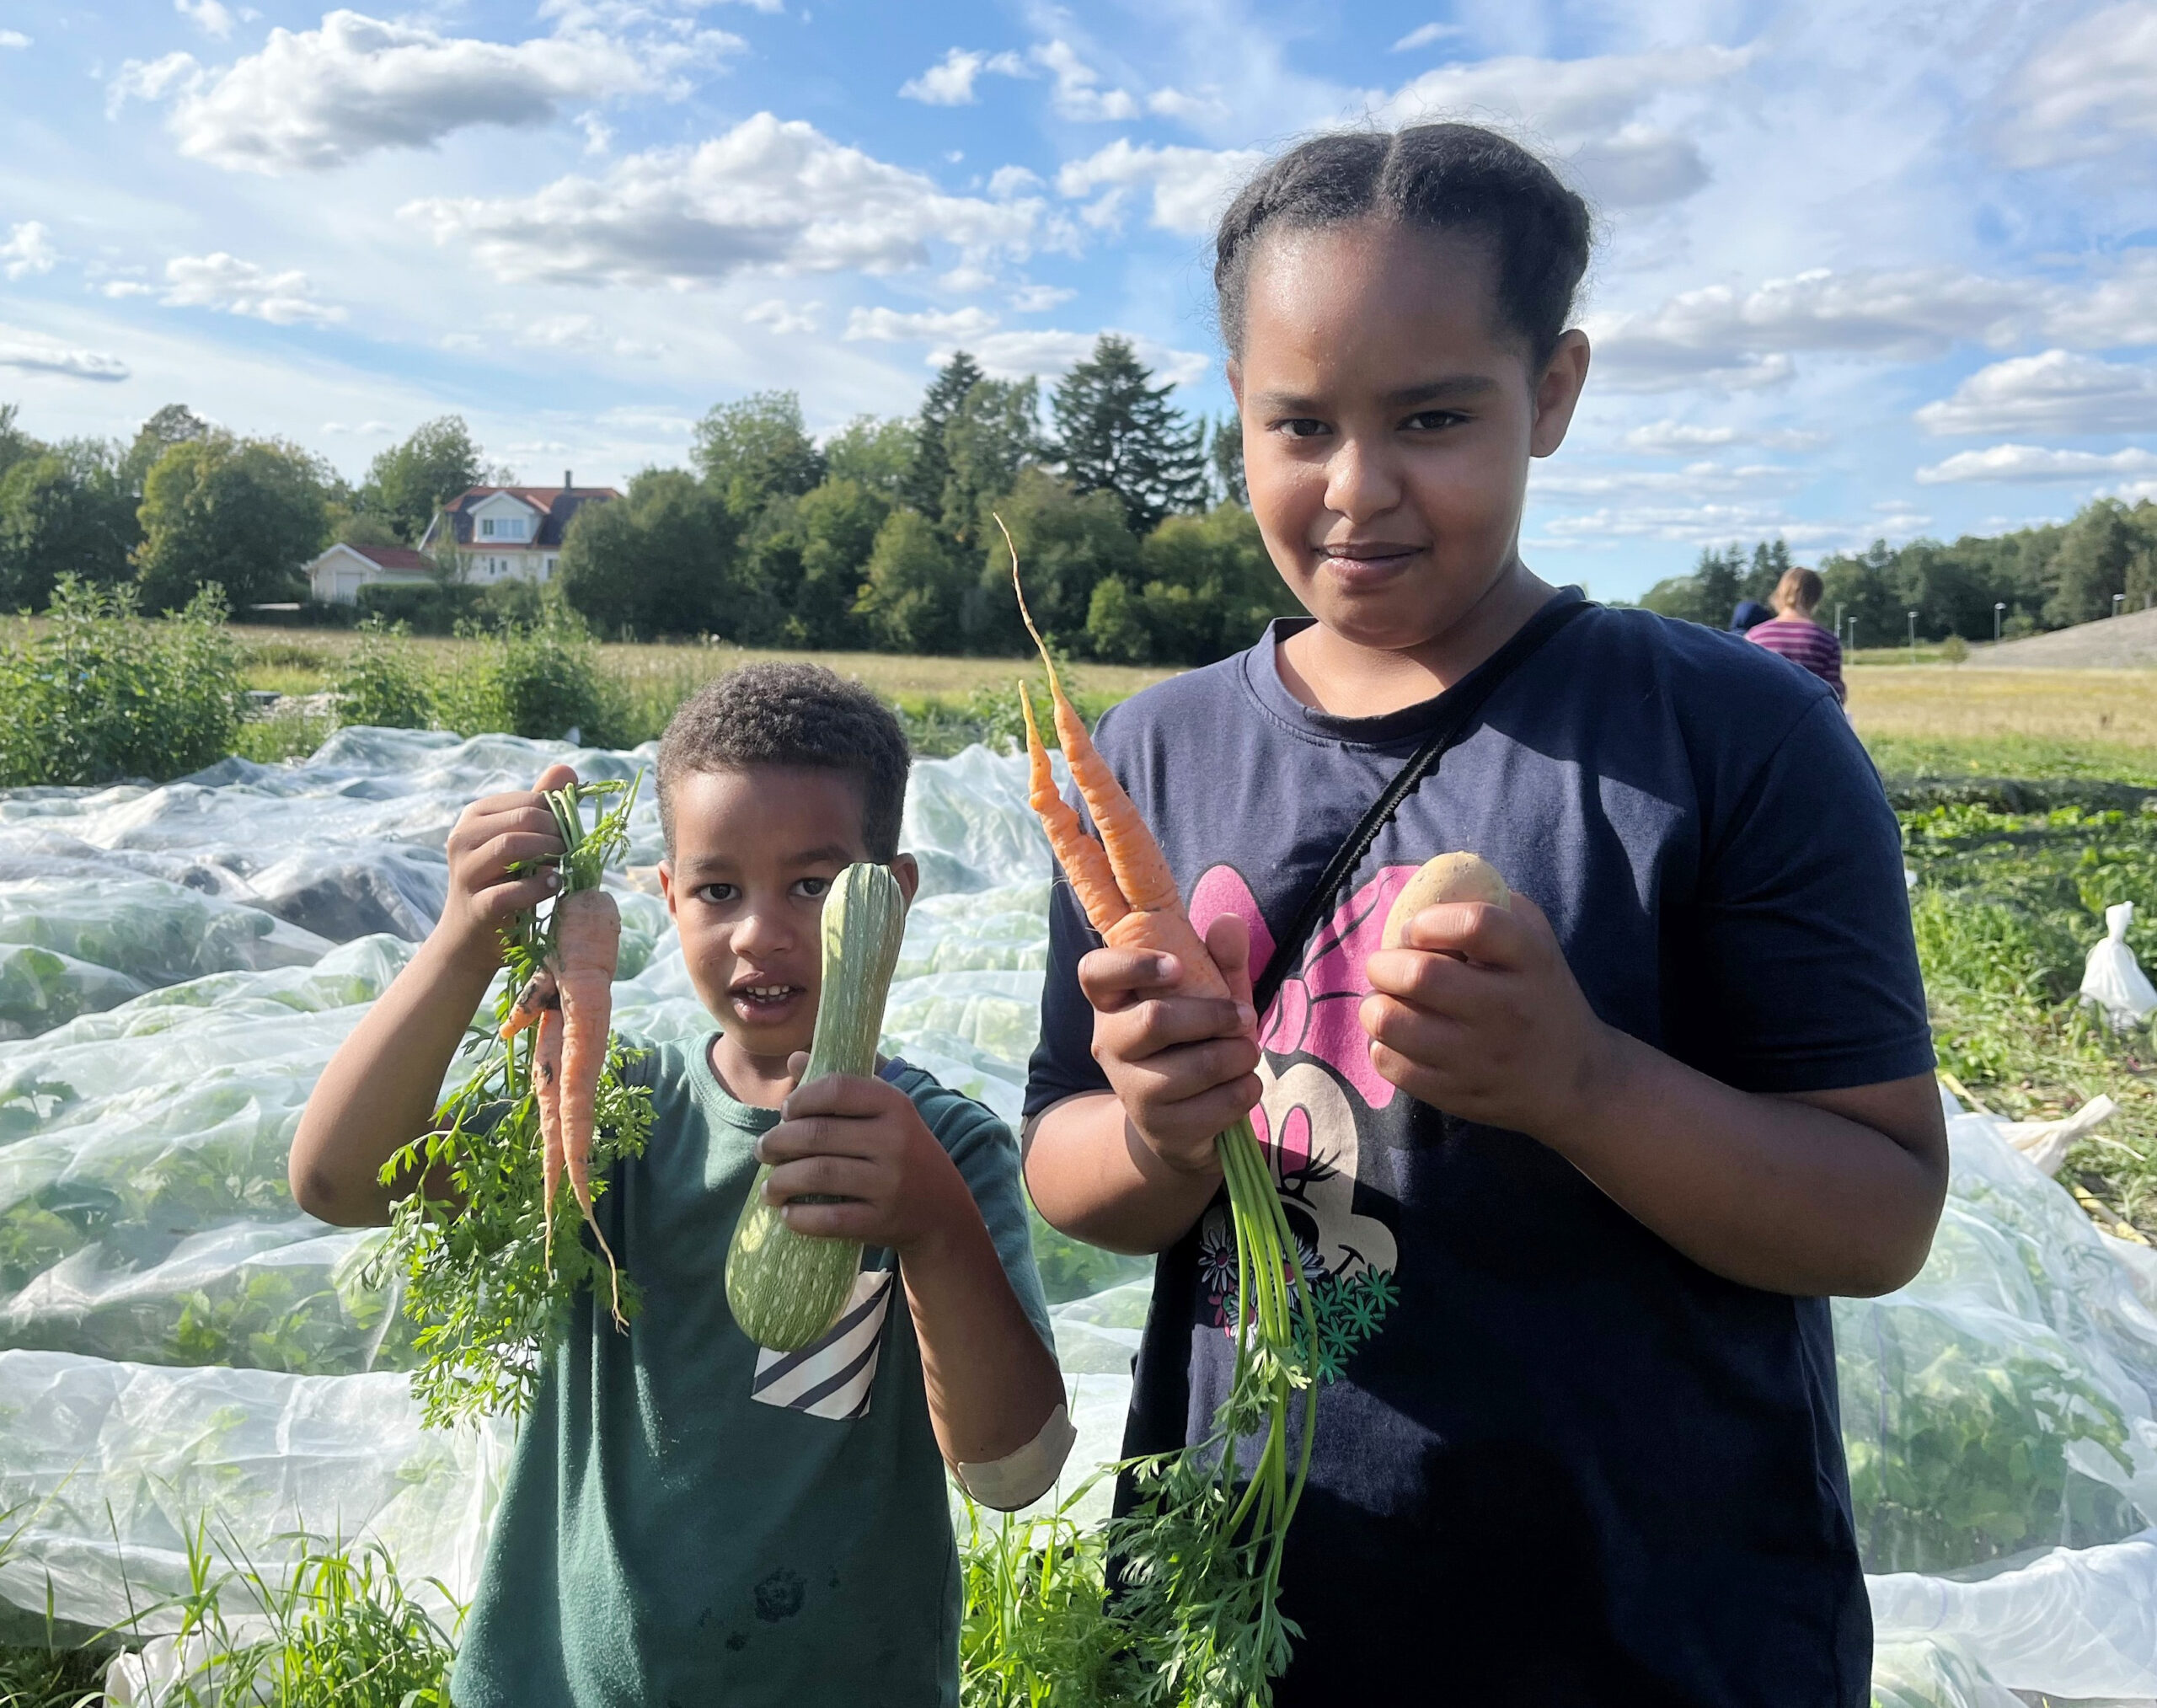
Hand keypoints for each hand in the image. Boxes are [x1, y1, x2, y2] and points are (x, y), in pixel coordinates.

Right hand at [433, 763, 576, 970]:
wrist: (470, 939)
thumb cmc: (502, 884)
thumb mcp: (521, 842)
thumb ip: (541, 807)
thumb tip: (568, 769)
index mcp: (476, 816)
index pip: (529, 801)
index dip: (558, 816)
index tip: (569, 836)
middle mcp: (463, 838)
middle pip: (523, 818)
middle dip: (556, 834)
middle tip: (570, 852)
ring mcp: (465, 872)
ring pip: (512, 846)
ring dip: (549, 855)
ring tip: (562, 867)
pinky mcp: (476, 906)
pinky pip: (510, 891)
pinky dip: (538, 887)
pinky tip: (552, 886)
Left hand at [758, 1060, 971, 1258]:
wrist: (944, 1213)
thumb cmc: (906, 1155)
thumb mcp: (887, 1115)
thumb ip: (842, 1087)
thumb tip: (794, 1058)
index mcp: (895, 1106)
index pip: (836, 1089)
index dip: (801, 1099)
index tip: (785, 1112)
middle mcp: (894, 1141)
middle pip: (817, 1134)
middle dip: (777, 1142)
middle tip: (763, 1151)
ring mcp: (889, 1183)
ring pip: (817, 1175)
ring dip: (780, 1181)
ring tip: (769, 1187)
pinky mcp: (882, 1221)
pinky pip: (829, 1218)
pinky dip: (800, 1218)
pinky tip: (787, 1215)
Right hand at [1077, 912, 1258, 1176]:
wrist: (1180, 1123)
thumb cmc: (1193, 1041)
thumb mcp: (1208, 995)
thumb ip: (1220, 960)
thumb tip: (1229, 922)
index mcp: (1112, 1001)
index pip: (1095, 972)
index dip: (1134, 965)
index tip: (1178, 966)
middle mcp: (1109, 1043)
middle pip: (1156, 1020)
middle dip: (1215, 1016)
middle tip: (1245, 1017)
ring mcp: (1131, 1089)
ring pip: (1195, 1067)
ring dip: (1238, 1056)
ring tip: (1246, 1054)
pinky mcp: (1159, 1127)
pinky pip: (1217, 1104)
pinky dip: (1245, 1090)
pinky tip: (1241, 1086)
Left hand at [1359, 895, 1617, 1142]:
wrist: (1574, 1080)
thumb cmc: (1539, 993)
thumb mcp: (1534, 939)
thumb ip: (1488, 905)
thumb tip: (1425, 891)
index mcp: (1530, 960)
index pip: (1474, 924)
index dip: (1428, 921)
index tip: (1416, 930)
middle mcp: (1508, 1009)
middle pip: (1421, 975)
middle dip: (1384, 963)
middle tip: (1386, 966)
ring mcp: (1481, 1057)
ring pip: (1393, 1023)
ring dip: (1375, 1006)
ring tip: (1387, 1002)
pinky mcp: (1457, 1094)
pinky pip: (1391, 1064)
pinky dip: (1381, 1046)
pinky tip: (1399, 1040)